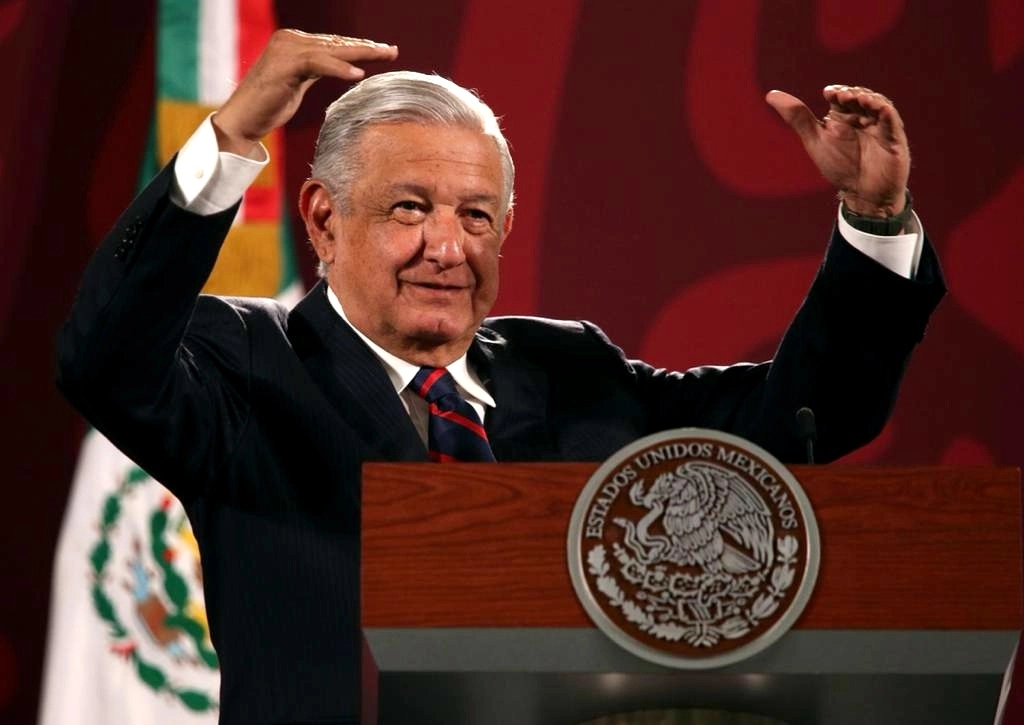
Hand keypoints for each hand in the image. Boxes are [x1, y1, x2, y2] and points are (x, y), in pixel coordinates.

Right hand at [212, 29, 397, 156]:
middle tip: (392, 51)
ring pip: (331, 49)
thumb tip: (341, 68)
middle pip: (336, 43)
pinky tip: (357, 75)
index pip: (333, 43)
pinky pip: (318, 63)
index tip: (383, 51)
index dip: (359, 47)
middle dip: (366, 47)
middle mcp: (290, 40)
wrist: (242, 119)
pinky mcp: (285, 65)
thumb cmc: (269, 105)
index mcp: (293, 42)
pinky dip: (339, 68)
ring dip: (360, 53)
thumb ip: (315, 70)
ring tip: (384, 55)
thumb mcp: (298, 83)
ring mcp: (286, 50)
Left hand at [766, 85, 909, 215]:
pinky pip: (891, 119)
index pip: (841, 96)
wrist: (862, 194)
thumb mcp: (816, 140)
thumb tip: (771, 94)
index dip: (836, 92)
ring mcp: (880, 126)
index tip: (828, 93)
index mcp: (844, 117)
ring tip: (856, 98)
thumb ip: (797, 117)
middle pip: (859, 96)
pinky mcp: (894, 136)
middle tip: (841, 96)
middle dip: (851, 93)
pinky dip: (884, 110)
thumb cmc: (840, 166)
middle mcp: (863, 117)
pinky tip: (875, 107)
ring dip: (868, 98)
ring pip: (877, 103)